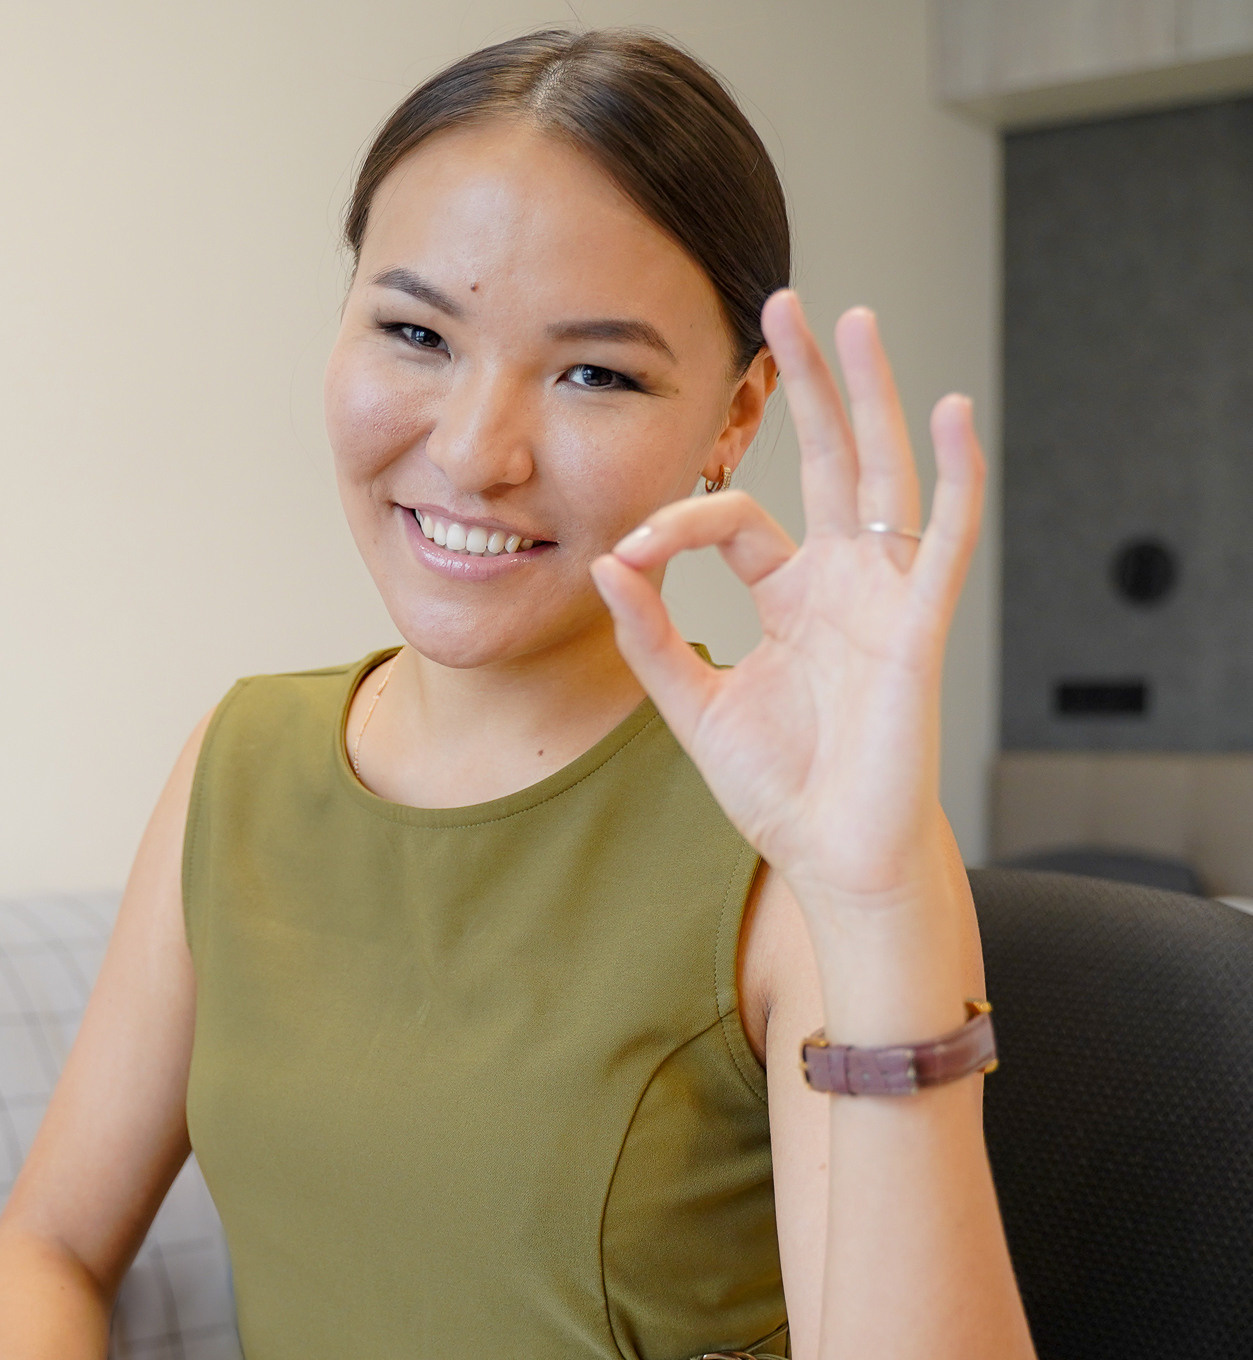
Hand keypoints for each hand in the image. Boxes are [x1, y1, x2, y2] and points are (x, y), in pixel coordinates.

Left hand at [589, 291, 983, 912]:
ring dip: (873, 396)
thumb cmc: (779, 788)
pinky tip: (952, 410)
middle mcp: (842, 581)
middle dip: (808, 381)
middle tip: (784, 302)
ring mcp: (885, 595)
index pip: (734, 518)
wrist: (830, 855)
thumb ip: (648, 635)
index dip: (676, 522)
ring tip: (855, 320)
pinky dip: (956, 474)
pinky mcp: (920, 624)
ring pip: (883, 473)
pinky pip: (946, 537)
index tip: (628, 553)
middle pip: (827, 457)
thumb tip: (605, 562)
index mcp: (790, 595)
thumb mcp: (691, 705)